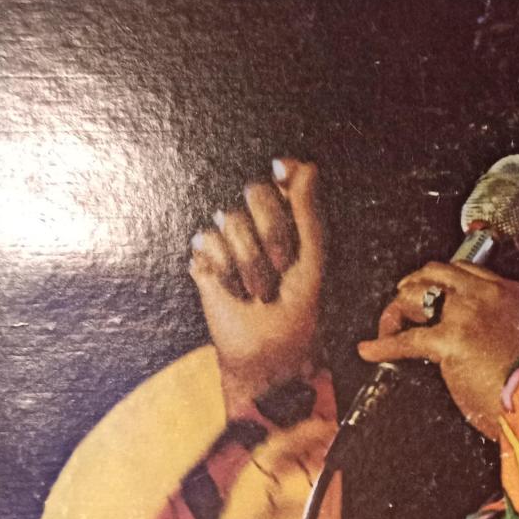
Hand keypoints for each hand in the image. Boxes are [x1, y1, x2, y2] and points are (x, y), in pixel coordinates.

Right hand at [189, 159, 323, 416]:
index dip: (284, 178)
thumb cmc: (300, 313)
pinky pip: (207, 240)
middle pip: (256, 191)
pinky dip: (224, 271)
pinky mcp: (206, 259)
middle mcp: (260, 224)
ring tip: (259, 292)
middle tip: (282, 268)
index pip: (285, 178)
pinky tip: (234, 293)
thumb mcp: (312, 261)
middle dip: (272, 233)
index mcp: (294, 220)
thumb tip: (305, 164)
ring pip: (230, 218)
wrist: (268, 354)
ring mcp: (231, 239)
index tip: (283, 176)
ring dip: (249, 262)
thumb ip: (308, 213)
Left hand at [357, 262, 518, 439]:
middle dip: (414, 286)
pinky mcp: (449, 340)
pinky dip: (382, 345)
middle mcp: (487, 296)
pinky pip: (405, 339)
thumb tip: (474, 339)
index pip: (465, 271)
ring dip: (397, 311)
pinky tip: (369, 350)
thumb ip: (501, 328)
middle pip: (436, 273)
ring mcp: (467, 315)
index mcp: (510, 293)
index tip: (430, 293)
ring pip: (417, 295)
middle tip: (404, 304)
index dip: (441, 282)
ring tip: (389, 328)